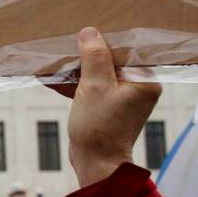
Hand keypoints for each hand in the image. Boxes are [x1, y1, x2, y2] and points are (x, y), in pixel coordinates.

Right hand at [48, 27, 160, 188]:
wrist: (95, 164)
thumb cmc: (98, 128)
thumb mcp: (94, 86)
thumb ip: (94, 57)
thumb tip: (90, 32)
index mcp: (144, 80)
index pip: (124, 50)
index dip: (103, 42)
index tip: (82, 36)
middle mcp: (138, 88)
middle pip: (110, 61)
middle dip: (86, 56)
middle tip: (66, 49)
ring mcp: (123, 99)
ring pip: (98, 75)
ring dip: (77, 71)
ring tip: (55, 64)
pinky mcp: (108, 108)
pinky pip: (92, 89)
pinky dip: (76, 85)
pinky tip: (53, 79)